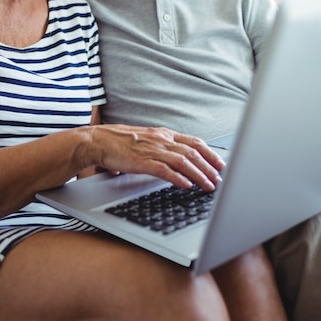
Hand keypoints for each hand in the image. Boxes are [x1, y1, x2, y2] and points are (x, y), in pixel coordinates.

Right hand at [91, 125, 224, 190]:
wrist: (98, 141)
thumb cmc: (120, 142)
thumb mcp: (148, 141)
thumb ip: (164, 149)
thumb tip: (180, 163)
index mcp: (164, 134)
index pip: (194, 142)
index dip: (210, 153)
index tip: (222, 164)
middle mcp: (161, 140)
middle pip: (193, 152)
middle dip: (209, 167)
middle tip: (220, 179)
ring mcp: (152, 150)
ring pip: (182, 162)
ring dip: (199, 174)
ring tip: (209, 185)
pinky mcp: (141, 161)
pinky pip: (163, 170)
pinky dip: (177, 178)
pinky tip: (186, 185)